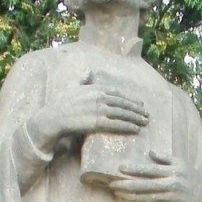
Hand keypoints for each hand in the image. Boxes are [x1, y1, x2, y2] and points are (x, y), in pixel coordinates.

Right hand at [28, 75, 147, 150]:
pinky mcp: (97, 122)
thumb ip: (83, 80)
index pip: (117, 93)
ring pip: (122, 113)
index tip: (139, 103)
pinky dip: (127, 126)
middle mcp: (99, 97)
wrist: (54, 117)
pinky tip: (135, 129)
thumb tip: (87, 72)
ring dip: (135, 118)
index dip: (130, 98)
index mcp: (96, 88)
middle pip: (123, 103)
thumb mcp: (73, 86)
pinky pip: (116, 124)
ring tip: (144, 122)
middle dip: (136, 109)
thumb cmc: (62, 104)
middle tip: (147, 114)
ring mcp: (99, 109)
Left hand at [110, 154, 201, 201]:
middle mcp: (170, 186)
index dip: (134, 169)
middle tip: (111, 182)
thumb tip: (150, 153)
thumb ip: (166, 158)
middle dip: (126, 184)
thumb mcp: (182, 165)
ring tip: (115, 192)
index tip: (120, 167)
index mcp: (173, 172)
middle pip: (143, 186)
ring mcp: (168, 200)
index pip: (150, 170)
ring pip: (144, 198)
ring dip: (128, 196)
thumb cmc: (191, 181)